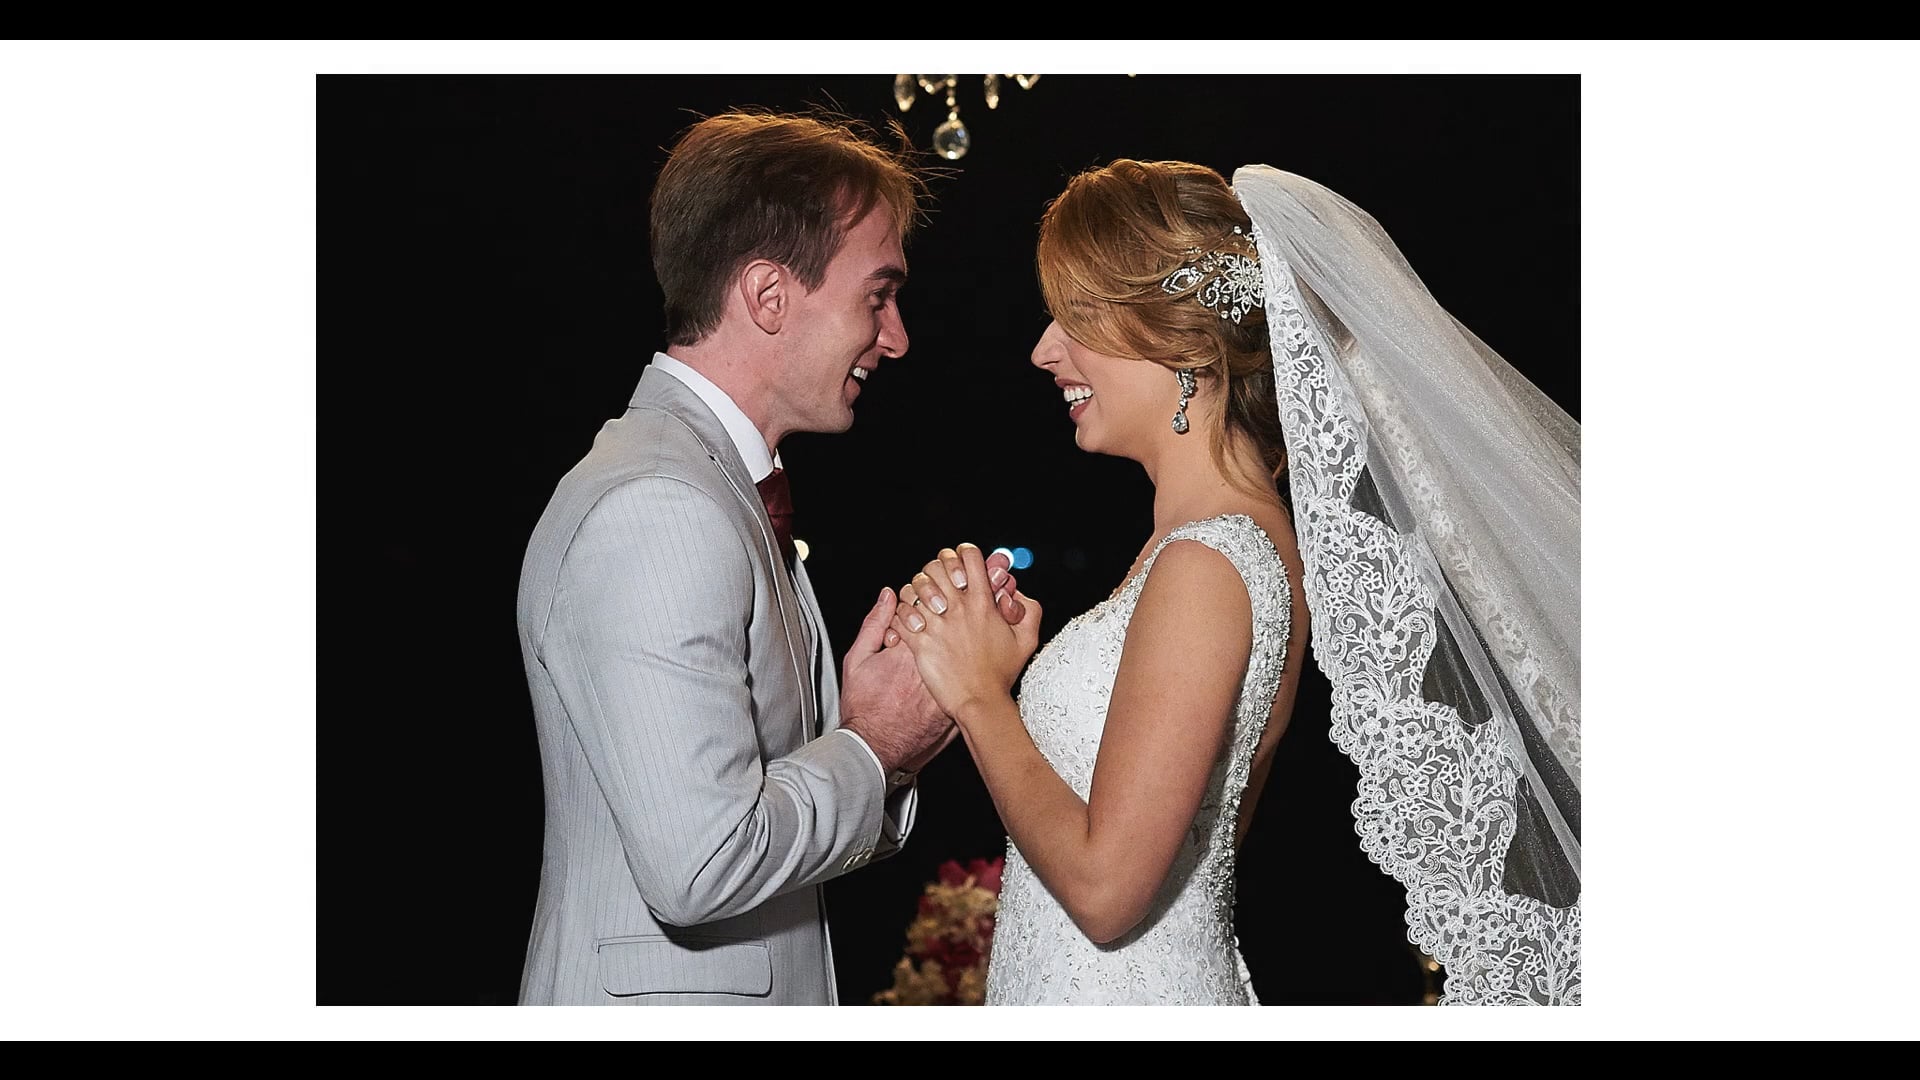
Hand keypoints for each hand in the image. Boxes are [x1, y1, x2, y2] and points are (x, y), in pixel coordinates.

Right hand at [839, 587, 959, 775]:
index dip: (936, 605)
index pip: (933, 615)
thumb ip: (874, 623)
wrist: (872, 747)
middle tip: (962, 611)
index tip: (936, 603)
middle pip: (955, 634)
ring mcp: (945, 692)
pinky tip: (967, 675)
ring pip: (966, 661)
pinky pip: (968, 691)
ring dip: (971, 646)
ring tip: (969, 639)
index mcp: (910, 651)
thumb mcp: (858, 659)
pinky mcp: (952, 713)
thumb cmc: (863, 707)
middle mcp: (932, 670)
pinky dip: (970, 680)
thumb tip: (887, 596)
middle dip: (960, 619)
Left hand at [888, 543, 1044, 721]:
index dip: (964, 553)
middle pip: (938, 564)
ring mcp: (937, 624)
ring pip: (914, 586)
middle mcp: (958, 608)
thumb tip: (1015, 592)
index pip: (970, 556)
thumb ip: (1028, 609)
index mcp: (983, 603)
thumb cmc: (1001, 675)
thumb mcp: (1027, 639)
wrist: (980, 703)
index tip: (961, 564)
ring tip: (921, 600)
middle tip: (938, 579)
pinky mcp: (920, 641)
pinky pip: (900, 614)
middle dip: (936, 567)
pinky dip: (901, 614)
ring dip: (916, 590)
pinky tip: (909, 621)